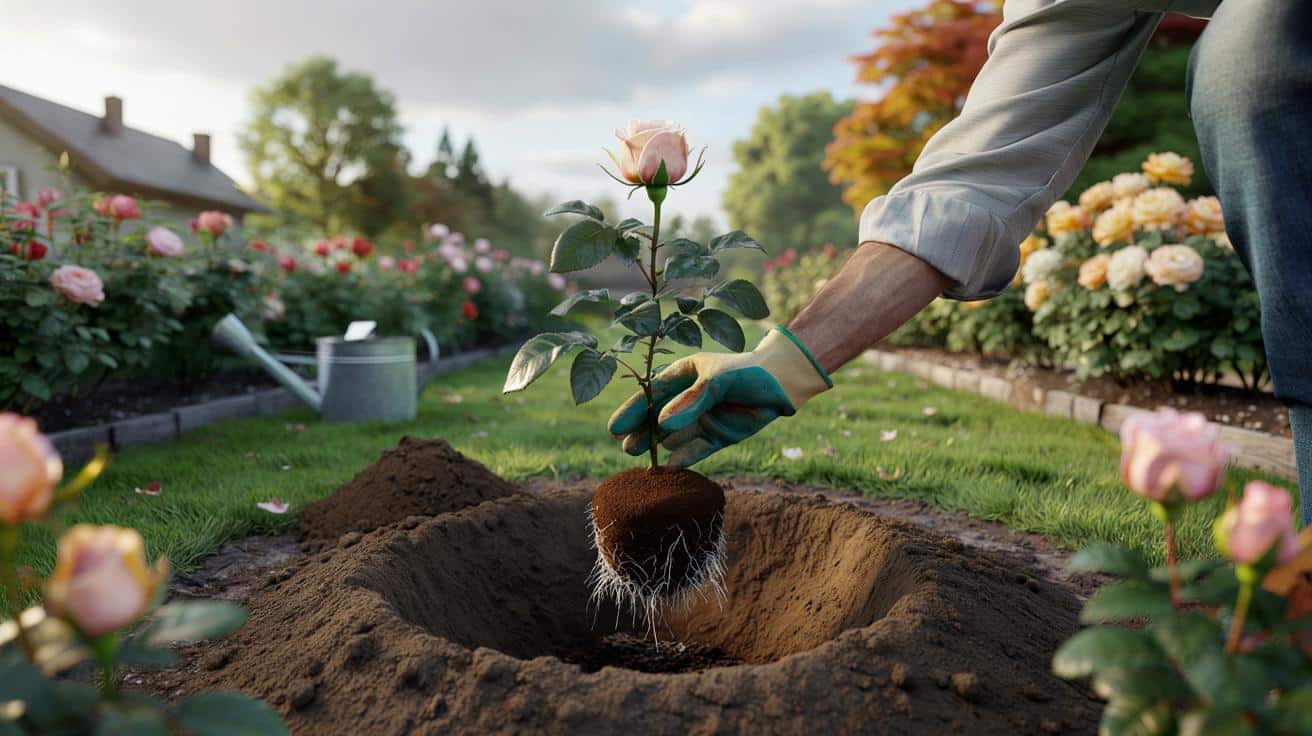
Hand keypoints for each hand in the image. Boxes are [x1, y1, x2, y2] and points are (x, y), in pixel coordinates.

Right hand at [607, 327, 831, 467]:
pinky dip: (684, 457)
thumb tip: (662, 424)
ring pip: (672, 435)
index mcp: (682, 376)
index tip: (615, 427)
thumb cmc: (747, 373)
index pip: (651, 394)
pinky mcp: (716, 437)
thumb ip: (692, 401)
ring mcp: (700, 419)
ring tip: (636, 455)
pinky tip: (670, 466)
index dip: (633, 410)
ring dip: (656, 445)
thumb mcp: (718, 380)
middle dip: (640, 430)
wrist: (781, 385)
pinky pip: (696, 449)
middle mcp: (687, 399)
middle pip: (656, 417)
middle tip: (624, 447)